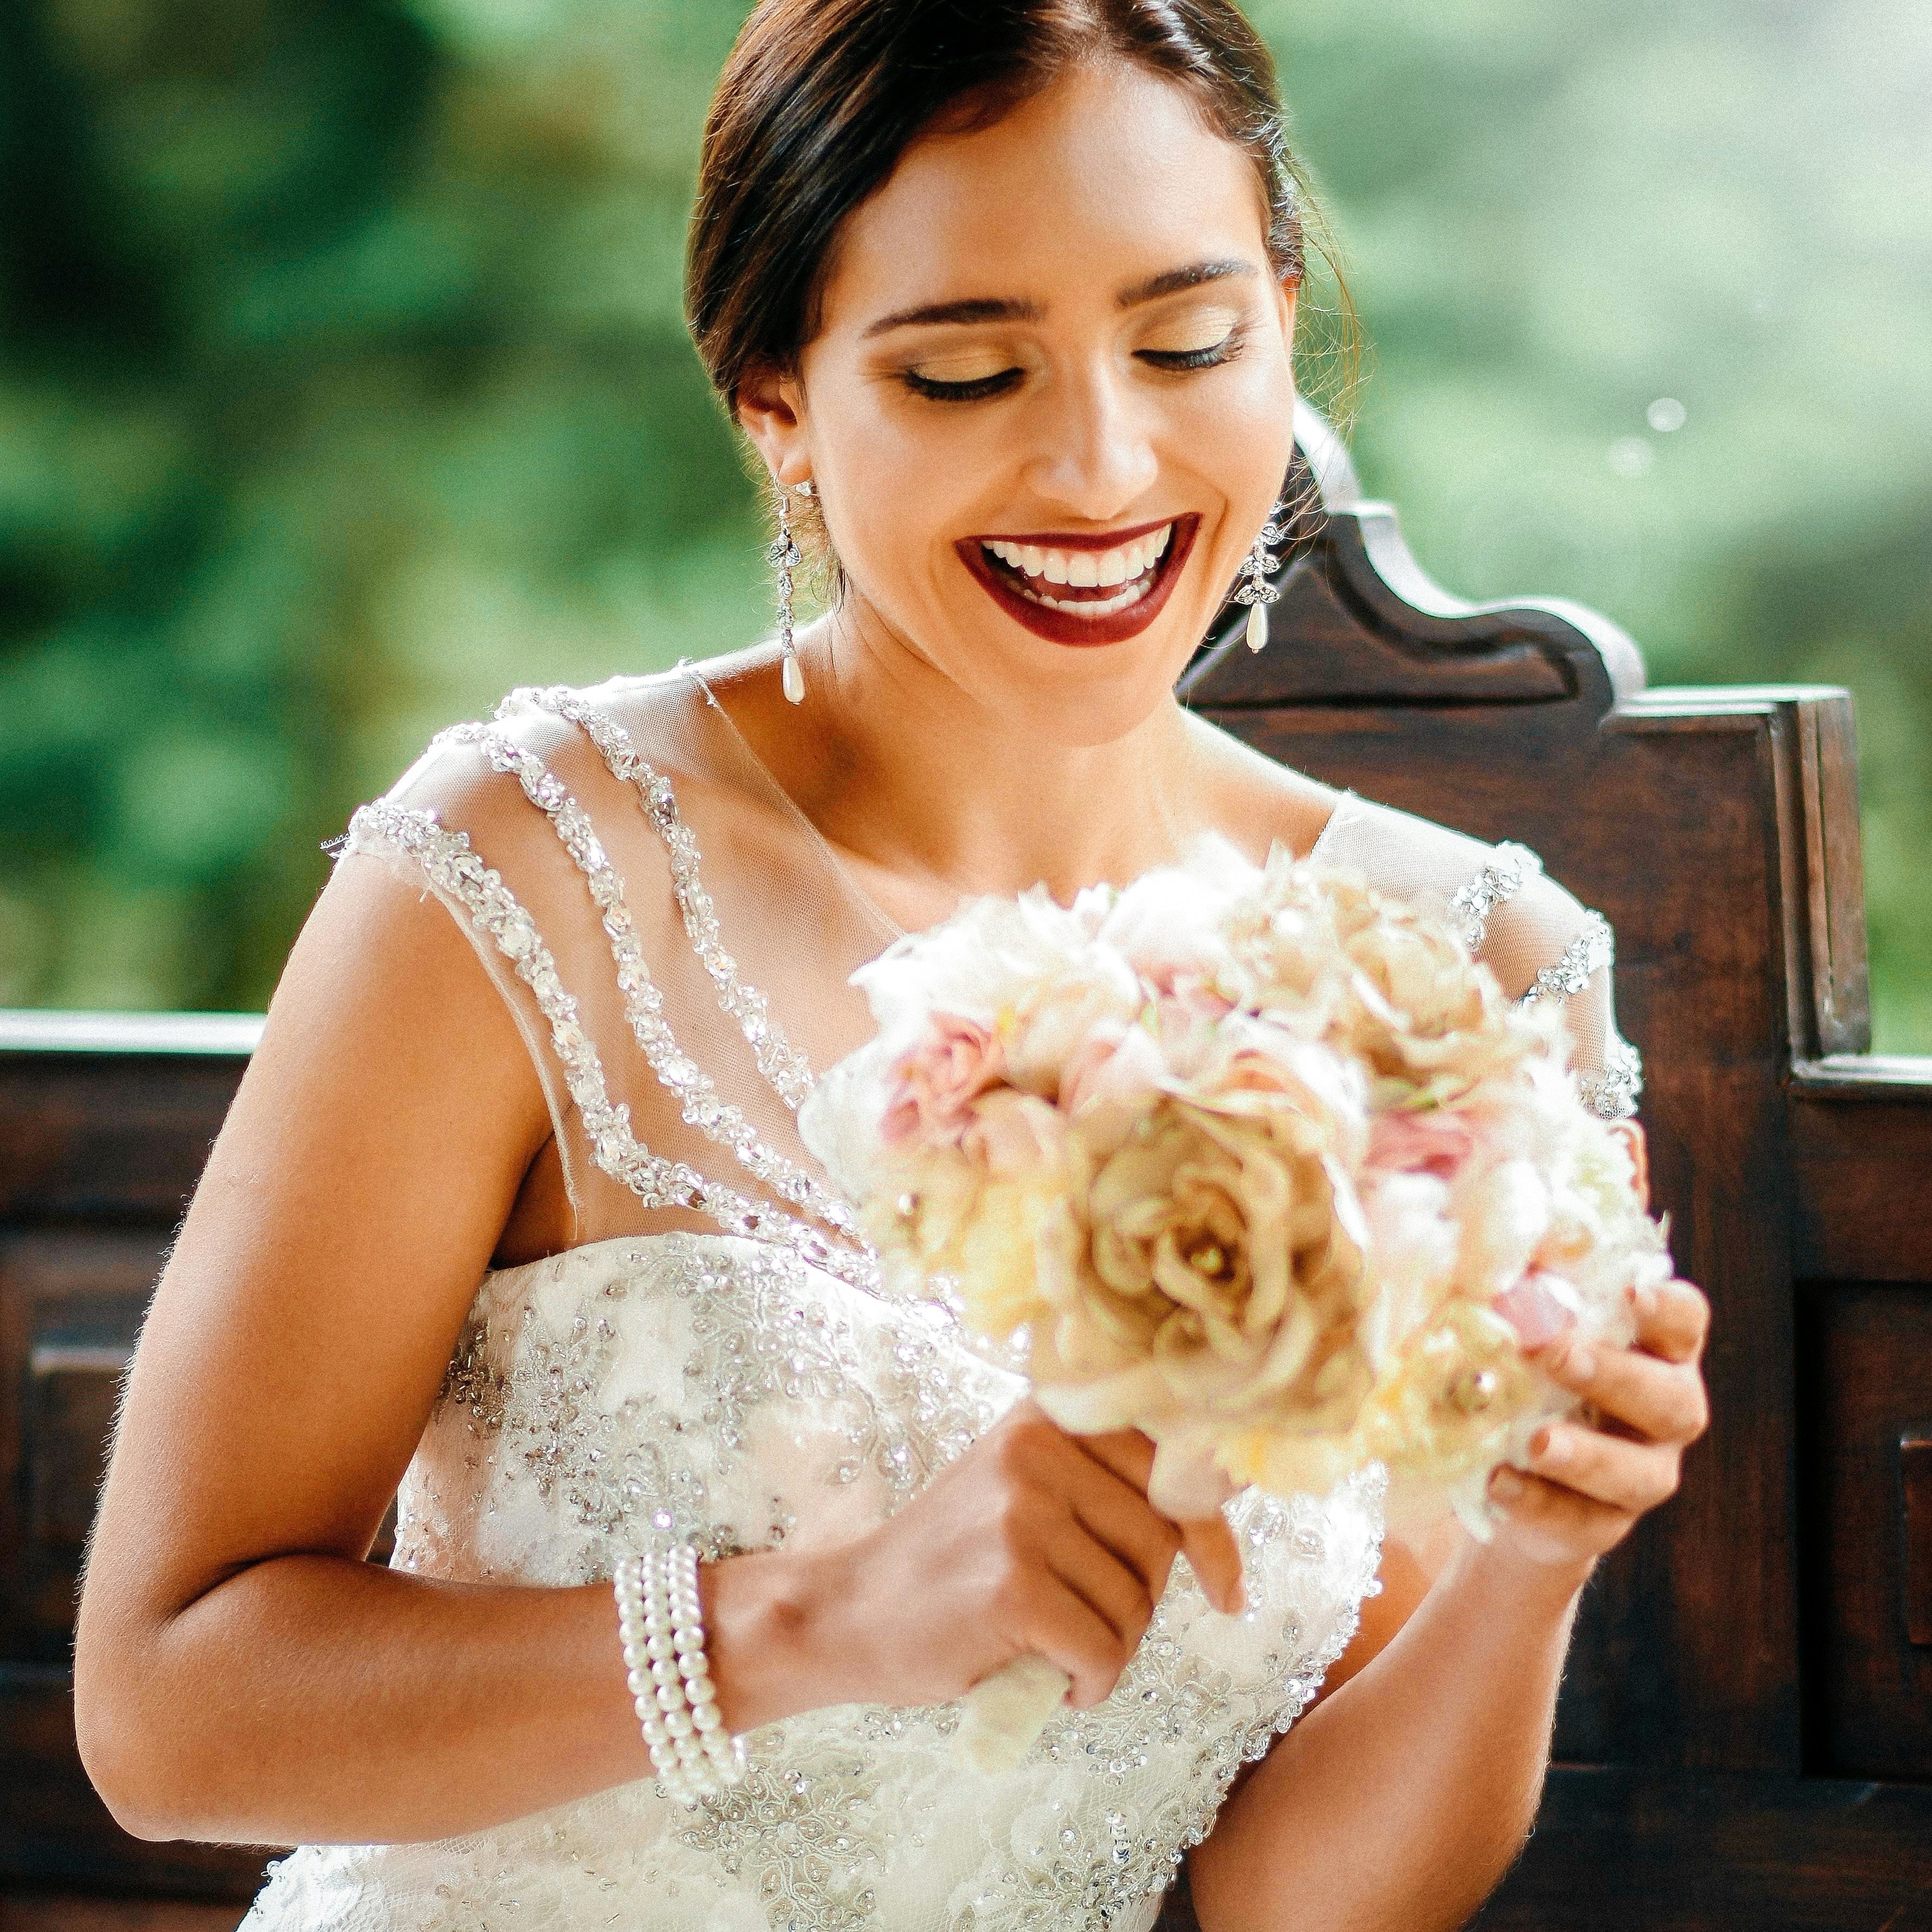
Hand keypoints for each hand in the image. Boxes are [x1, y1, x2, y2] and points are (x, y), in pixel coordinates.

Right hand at [819, 1401, 1244, 1712]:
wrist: (849, 1611)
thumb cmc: (954, 1562)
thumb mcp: (1022, 1486)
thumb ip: (1104, 1480)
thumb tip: (1219, 1499)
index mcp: (1049, 1416)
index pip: (1173, 1464)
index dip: (1211, 1532)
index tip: (1224, 1587)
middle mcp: (1039, 1450)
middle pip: (1159, 1542)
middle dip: (1141, 1602)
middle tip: (1086, 1625)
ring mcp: (1023, 1515)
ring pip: (1135, 1603)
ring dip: (1113, 1648)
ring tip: (1060, 1653)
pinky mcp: (1012, 1585)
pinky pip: (1104, 1651)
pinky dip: (1092, 1684)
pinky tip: (1058, 1686)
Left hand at [1485, 1273, 1710, 1573]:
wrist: (1505, 1472)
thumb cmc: (1523, 1370)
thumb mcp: (1523, 1318)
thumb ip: (1532, 1269)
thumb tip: (1511, 1204)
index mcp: (1653, 1348)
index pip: (1685, 1320)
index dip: (1667, 1307)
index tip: (1633, 1292)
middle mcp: (1663, 1410)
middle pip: (1671, 1398)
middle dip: (1614, 1376)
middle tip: (1555, 1356)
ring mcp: (1641, 1472)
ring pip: (1638, 1472)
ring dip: (1585, 1454)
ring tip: (1535, 1441)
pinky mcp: (1603, 1523)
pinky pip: (1584, 1519)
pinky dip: (1540, 1501)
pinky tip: (1500, 1481)